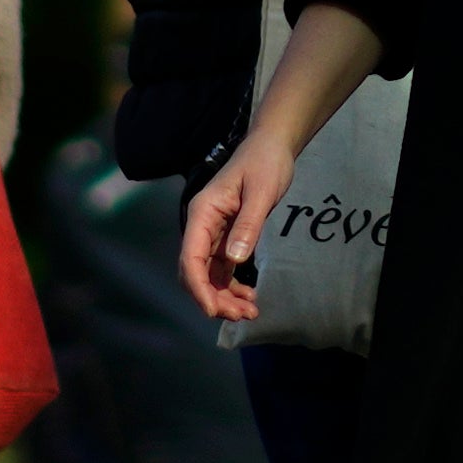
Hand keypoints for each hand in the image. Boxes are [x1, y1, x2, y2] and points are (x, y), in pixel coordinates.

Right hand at [181, 134, 298, 324]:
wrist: (272, 146)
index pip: (190, 258)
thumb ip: (249, 225)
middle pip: (196, 273)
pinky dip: (232, 286)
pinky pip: (222, 270)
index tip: (214, 311)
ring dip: (224, 297)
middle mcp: (202, 227)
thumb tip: (235, 261)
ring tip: (250, 311)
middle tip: (243, 315)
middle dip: (214, 299)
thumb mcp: (261, 192)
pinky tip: (249, 295)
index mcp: (202, 214)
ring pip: (209, 275)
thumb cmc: (265, 163)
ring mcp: (213, 234)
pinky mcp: (226, 238)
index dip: (198, 288)